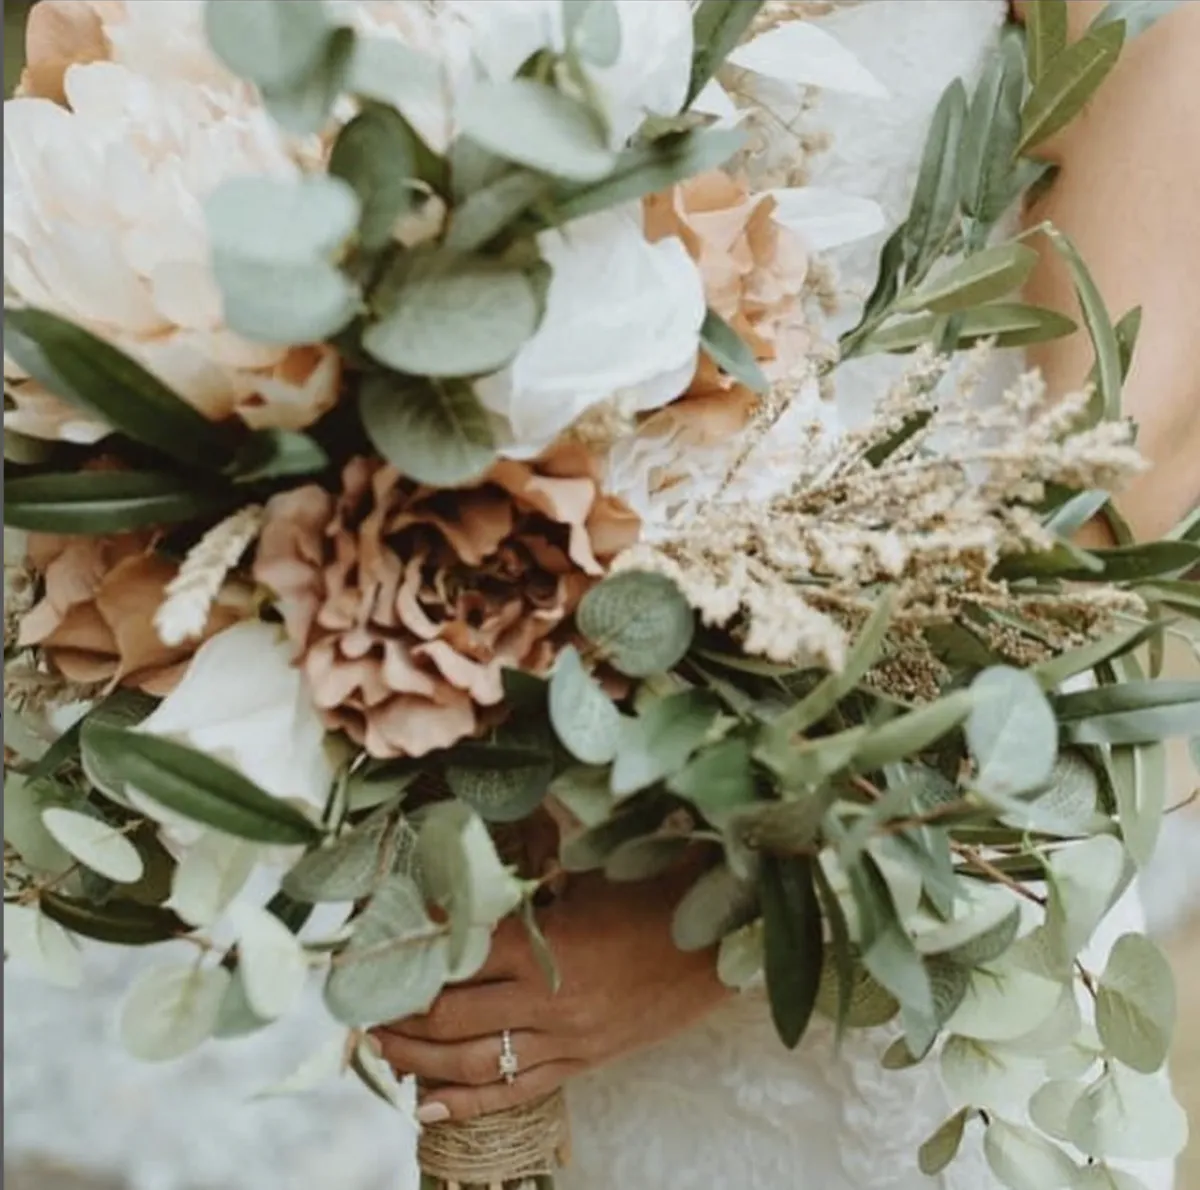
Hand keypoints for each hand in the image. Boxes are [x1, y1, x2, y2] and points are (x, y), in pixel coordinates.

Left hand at [371, 861, 731, 1123]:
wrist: (720, 945)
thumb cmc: (656, 892)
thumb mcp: (591, 872)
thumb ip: (530, 877)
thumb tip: (473, 867)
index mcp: (549, 943)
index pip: (457, 958)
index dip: (411, 956)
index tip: (375, 949)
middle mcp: (550, 998)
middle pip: (452, 1017)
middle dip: (400, 1015)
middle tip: (362, 1005)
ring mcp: (567, 1038)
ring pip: (474, 1062)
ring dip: (419, 1060)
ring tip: (381, 1048)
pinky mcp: (584, 1062)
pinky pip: (517, 1091)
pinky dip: (468, 1103)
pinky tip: (427, 1105)